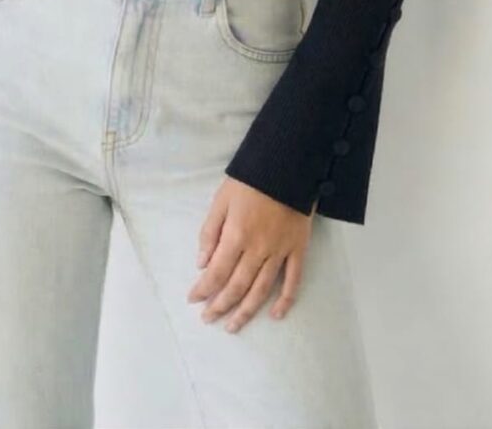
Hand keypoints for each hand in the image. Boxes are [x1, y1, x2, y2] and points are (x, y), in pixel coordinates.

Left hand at [186, 176, 314, 332]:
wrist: (287, 165)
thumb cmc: (250, 180)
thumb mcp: (221, 200)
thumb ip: (210, 232)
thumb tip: (201, 264)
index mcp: (236, 235)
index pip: (217, 272)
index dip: (204, 289)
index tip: (193, 300)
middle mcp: (258, 249)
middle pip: (237, 286)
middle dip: (220, 306)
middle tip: (208, 319)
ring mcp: (280, 251)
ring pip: (262, 289)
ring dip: (246, 311)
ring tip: (233, 326)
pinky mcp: (298, 249)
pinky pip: (293, 280)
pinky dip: (285, 300)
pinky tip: (276, 315)